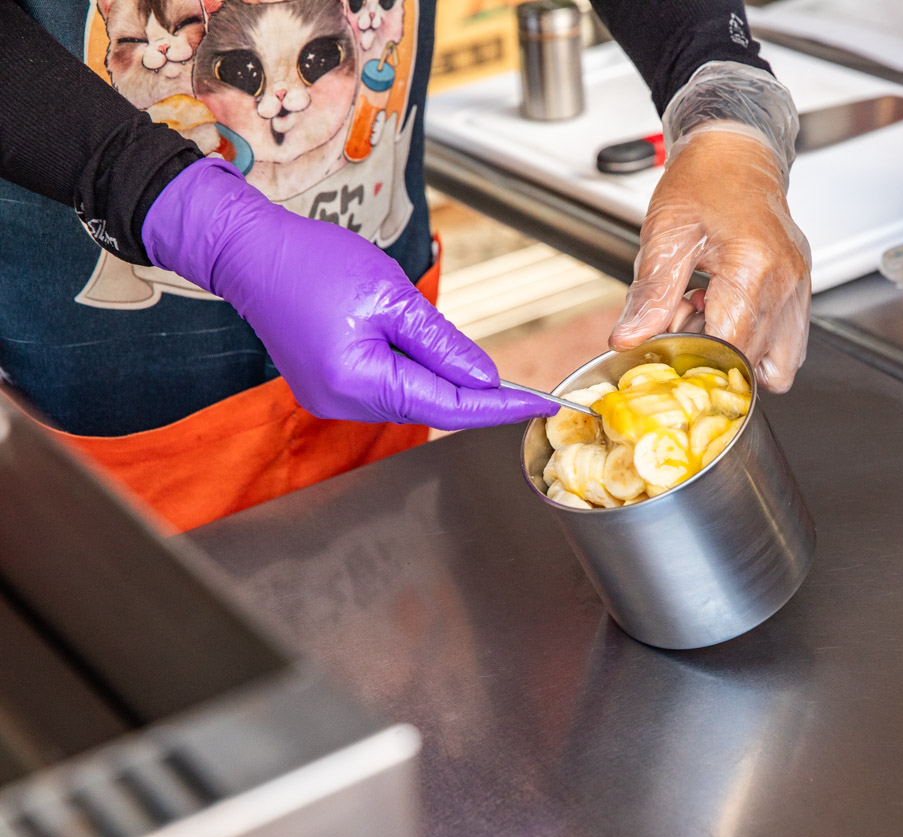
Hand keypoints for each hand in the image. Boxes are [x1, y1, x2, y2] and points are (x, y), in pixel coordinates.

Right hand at [142, 159, 557, 427]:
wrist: (249, 252)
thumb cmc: (311, 262)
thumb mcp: (391, 295)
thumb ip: (442, 344)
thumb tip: (485, 378)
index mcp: (359, 381)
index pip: (449, 406)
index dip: (501, 407)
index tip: (542, 403)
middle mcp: (343, 403)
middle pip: (430, 406)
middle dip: (476, 394)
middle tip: (525, 386)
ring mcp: (332, 400)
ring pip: (409, 397)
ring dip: (441, 379)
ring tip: (447, 345)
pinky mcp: (328, 388)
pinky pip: (385, 387)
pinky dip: (413, 373)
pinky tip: (417, 347)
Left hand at [609, 125, 811, 391]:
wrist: (735, 151)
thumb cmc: (703, 181)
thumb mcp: (665, 235)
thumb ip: (650, 295)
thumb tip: (630, 339)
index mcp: (752, 268)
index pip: (730, 349)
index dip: (695, 362)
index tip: (669, 350)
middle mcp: (786, 283)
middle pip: (753, 363)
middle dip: (713, 358)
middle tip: (685, 322)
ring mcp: (799, 289)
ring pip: (780, 365)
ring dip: (740, 358)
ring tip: (709, 321)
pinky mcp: (800, 291)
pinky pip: (788, 344)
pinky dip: (756, 343)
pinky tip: (728, 314)